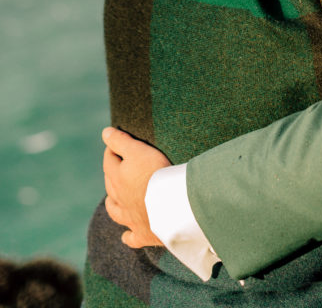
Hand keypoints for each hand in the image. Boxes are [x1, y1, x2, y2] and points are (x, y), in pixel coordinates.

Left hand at [102, 127, 170, 248]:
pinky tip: (126, 236)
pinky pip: (132, 238)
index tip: (113, 143)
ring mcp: (131, 218)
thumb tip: (104, 132)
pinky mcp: (143, 234)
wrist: (169, 207)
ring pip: (116, 211)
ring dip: (113, 205)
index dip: (111, 150)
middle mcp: (121, 200)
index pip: (110, 161)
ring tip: (111, 201)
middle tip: (113, 167)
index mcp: (118, 179)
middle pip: (111, 186)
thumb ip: (121, 142)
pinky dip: (128, 236)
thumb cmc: (154, 174)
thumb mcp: (138, 151)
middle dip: (110, 175)